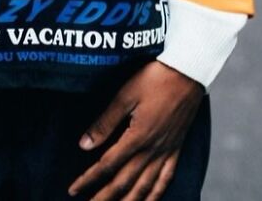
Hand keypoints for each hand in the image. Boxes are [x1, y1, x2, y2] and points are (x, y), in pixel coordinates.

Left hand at [68, 61, 203, 200]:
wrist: (188, 72)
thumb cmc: (154, 78)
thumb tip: (84, 144)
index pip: (107, 165)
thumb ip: (105, 122)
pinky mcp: (176, 149)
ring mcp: (166, 151)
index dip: (88, 179)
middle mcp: (152, 150)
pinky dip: (155, 195)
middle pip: (124, 182)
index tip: (73, 190)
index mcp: (137, 137)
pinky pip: (166, 179)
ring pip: (144, 187)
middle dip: (104, 197)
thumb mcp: (125, 95)